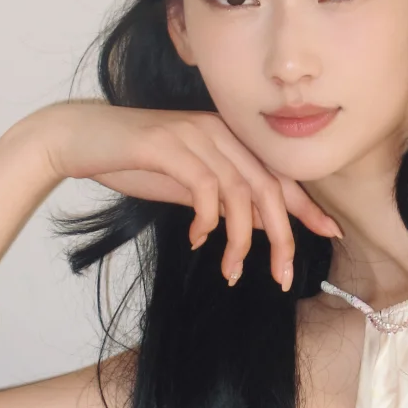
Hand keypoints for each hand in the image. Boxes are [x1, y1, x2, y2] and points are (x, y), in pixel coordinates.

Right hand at [34, 102, 341, 291]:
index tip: (330, 233)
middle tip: (281, 275)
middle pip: (268, 187)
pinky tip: (198, 240)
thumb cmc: (130, 161)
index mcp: (226, 138)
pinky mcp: (167, 146)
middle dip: (282, 236)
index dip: (306, 206)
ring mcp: (193, 136)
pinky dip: (208, 220)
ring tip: (232, 271)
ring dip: (241, 239)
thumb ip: (220, 198)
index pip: (277, 174)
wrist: (77, 138)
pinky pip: (205, 188)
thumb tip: (255, 225)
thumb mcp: (184, 185)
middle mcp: (217, 132)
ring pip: (241, 191)